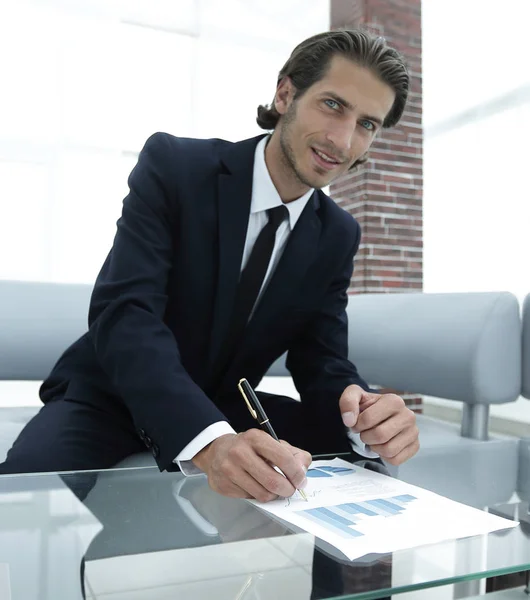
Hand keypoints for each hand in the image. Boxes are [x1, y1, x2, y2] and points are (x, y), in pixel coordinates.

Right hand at [191, 430, 311, 501]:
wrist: (216, 451)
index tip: (301, 480)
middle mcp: (240, 452)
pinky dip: (257, 496)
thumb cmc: (249, 448)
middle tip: (290, 489)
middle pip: (273, 481)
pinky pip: (250, 498)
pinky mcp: (223, 486)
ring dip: (273, 495)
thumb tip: (302, 472)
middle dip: (287, 489)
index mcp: (255, 438)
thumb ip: (293, 454)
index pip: (283, 458)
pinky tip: (255, 486)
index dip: (296, 473)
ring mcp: (229, 470)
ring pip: (263, 494)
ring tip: (273, 488)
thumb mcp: (271, 443)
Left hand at [339, 385, 418, 464]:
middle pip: (380, 435)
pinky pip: (396, 460)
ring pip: (389, 450)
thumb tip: (349, 420)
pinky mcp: (415, 446)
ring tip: (374, 439)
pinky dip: (385, 456)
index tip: (357, 423)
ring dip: (375, 447)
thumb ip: (348, 402)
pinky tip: (383, 445)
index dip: (357, 425)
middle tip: (365, 432)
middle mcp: (408, 415)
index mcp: (394, 401)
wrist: (379, 414)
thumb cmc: (368, 406)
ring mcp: (413, 432)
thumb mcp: (355, 396)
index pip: (368, 419)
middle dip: (366, 437)